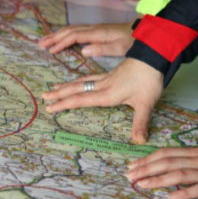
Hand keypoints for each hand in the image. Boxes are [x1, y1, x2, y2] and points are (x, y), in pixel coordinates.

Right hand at [38, 23, 133, 56]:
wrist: (145, 31)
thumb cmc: (134, 41)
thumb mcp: (121, 47)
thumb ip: (103, 48)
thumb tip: (84, 50)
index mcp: (97, 33)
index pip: (74, 36)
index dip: (61, 43)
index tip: (51, 51)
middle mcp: (93, 29)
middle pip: (68, 30)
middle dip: (53, 37)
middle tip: (40, 44)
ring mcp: (94, 29)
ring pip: (71, 29)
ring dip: (57, 35)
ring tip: (45, 42)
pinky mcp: (96, 31)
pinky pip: (75, 31)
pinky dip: (64, 35)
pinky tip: (61, 40)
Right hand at [42, 58, 163, 143]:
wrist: (153, 57)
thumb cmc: (149, 80)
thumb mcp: (146, 104)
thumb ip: (140, 123)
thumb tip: (140, 141)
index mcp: (107, 94)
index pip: (80, 100)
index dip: (64, 104)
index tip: (50, 107)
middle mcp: (103, 86)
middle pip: (76, 90)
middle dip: (59, 94)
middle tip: (44, 96)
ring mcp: (106, 78)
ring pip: (81, 82)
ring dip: (66, 86)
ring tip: (54, 89)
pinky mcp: (110, 74)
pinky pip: (89, 77)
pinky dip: (78, 81)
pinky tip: (78, 81)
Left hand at [126, 143, 197, 198]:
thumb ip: (188, 155)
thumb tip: (166, 159)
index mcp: (194, 151)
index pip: (166, 153)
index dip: (148, 159)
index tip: (133, 166)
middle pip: (168, 163)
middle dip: (147, 169)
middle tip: (130, 176)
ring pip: (180, 175)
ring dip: (159, 180)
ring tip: (143, 185)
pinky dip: (185, 193)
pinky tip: (170, 197)